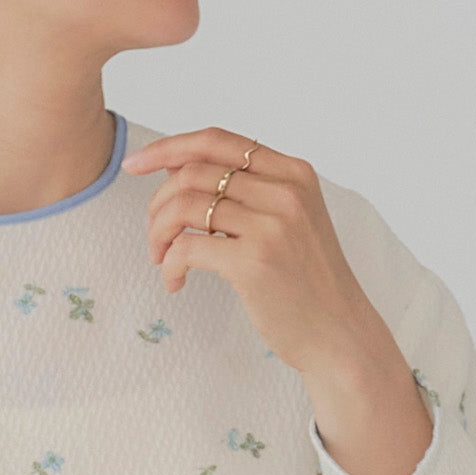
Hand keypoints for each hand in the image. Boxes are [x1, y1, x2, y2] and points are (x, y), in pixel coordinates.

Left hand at [121, 127, 431, 474]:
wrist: (339, 334)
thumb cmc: (307, 281)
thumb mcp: (291, 220)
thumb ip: (249, 190)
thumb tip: (177, 168)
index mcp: (293, 173)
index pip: (216, 140)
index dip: (169, 148)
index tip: (136, 165)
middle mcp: (285, 191)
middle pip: (193, 171)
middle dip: (158, 201)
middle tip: (154, 235)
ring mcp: (271, 226)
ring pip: (183, 206)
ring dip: (158, 232)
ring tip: (160, 258)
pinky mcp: (253, 262)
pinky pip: (186, 248)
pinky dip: (169, 264)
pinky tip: (175, 282)